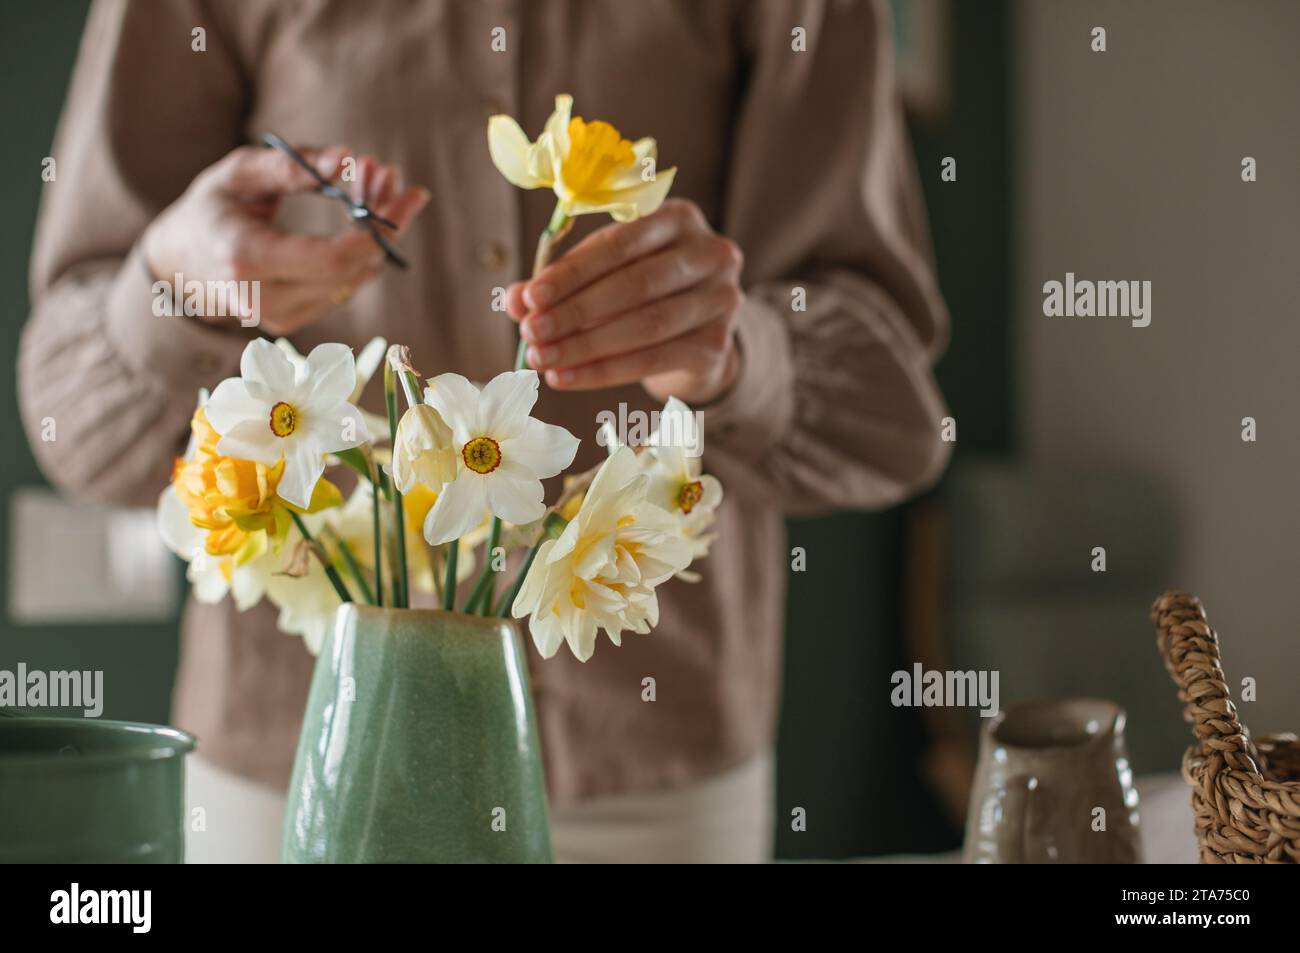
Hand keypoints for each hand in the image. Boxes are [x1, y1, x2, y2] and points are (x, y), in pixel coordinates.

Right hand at [142, 144, 428, 335]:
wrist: (180, 261)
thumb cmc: (213, 207)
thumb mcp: (239, 173)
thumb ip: (291, 165)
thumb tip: (347, 158)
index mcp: (245, 259)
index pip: (332, 260)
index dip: (376, 229)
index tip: (405, 192)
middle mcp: (263, 298)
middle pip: (352, 270)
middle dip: (384, 222)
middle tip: (392, 177)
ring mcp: (279, 317)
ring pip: (355, 280)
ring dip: (378, 234)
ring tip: (375, 185)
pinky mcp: (292, 323)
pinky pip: (344, 288)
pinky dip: (362, 253)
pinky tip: (363, 218)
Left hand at [505, 199, 744, 404]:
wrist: (696, 340)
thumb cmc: (643, 294)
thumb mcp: (604, 276)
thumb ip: (563, 283)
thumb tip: (513, 300)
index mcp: (678, 218)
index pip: (621, 242)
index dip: (573, 271)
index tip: (531, 296)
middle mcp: (710, 253)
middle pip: (635, 284)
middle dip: (575, 311)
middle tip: (532, 332)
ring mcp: (721, 300)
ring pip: (645, 325)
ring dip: (585, 345)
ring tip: (542, 358)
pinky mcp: (717, 345)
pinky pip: (654, 360)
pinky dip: (603, 372)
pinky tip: (566, 377)